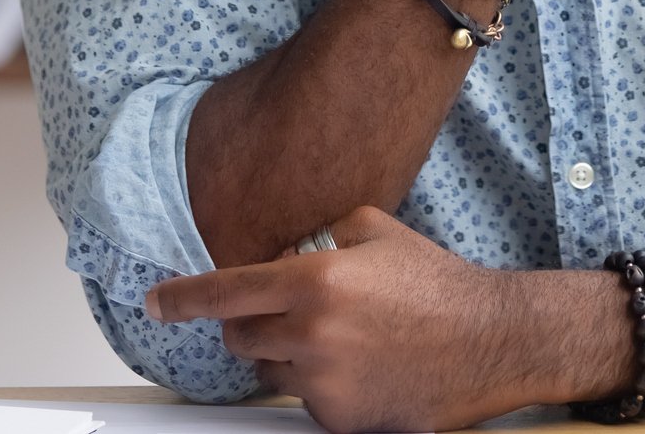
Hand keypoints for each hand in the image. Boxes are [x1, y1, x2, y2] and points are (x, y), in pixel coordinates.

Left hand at [145, 206, 632, 432]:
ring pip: (269, 372)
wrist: (488, 340)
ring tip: (342, 341)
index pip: (224, 292)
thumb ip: (320, 234)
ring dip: (288, 356)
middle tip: (292, 315)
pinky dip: (321, 386)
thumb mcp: (377, 230)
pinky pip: (305, 401)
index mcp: (315, 281)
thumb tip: (285, 250)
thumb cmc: (436, 284)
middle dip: (253, 325)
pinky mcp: (338, 419)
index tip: (156, 302)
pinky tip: (363, 367)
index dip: (181, 298)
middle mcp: (310, 334)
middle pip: (239, 338)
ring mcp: (322, 382)